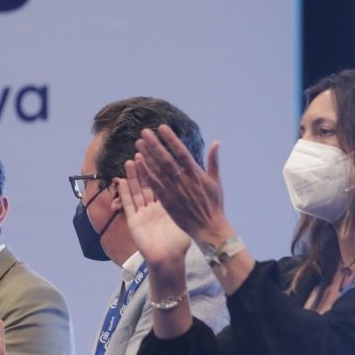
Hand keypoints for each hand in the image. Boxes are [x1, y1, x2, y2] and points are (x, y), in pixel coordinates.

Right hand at [117, 161, 191, 269]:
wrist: (169, 259)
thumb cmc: (180, 241)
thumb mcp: (188, 216)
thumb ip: (192, 198)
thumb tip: (200, 181)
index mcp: (167, 206)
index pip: (164, 182)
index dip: (161, 167)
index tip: (160, 152)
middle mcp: (153, 208)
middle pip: (148, 183)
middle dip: (146, 166)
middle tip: (143, 150)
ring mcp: (142, 214)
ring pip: (137, 191)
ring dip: (134, 176)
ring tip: (131, 160)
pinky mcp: (134, 221)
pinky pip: (129, 204)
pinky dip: (125, 192)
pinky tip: (121, 180)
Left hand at [133, 127, 234, 247]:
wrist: (208, 227)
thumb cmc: (214, 204)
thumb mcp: (216, 181)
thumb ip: (213, 161)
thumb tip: (216, 142)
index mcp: (196, 174)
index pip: (181, 152)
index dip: (171, 140)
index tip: (162, 128)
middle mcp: (184, 181)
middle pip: (166, 159)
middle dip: (155, 145)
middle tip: (144, 132)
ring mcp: (174, 191)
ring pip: (158, 171)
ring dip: (147, 157)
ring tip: (139, 143)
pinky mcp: (167, 201)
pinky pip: (154, 186)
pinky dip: (146, 174)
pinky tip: (138, 164)